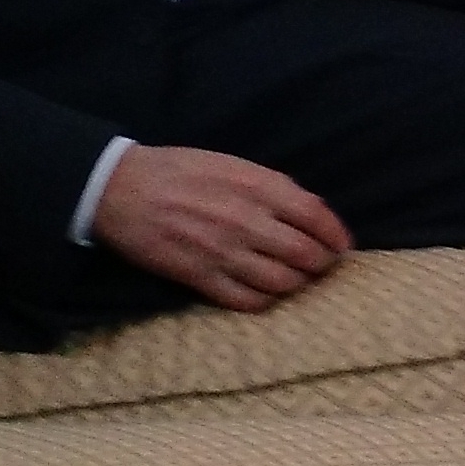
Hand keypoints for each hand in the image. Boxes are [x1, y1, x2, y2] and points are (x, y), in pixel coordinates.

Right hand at [92, 144, 351, 310]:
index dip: (336, 236)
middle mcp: (247, 221)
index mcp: (258, 187)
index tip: (341, 246)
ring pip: (283, 282)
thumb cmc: (180, 170)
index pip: (316, 216)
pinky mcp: (201, 278)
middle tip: (321, 266)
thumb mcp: (233, 164)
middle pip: (306, 255)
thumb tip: (309, 212)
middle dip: (322, 265)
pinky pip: (248, 301)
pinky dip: (265, 301)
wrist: (123, 189)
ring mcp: (224, 253)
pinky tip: (266, 293)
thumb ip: (272, 187)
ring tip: (296, 280)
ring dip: (297, 285)